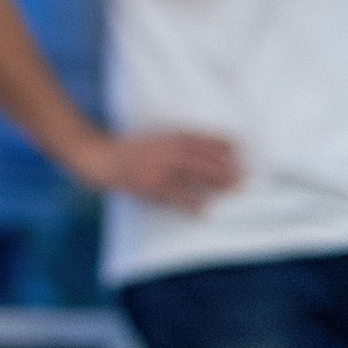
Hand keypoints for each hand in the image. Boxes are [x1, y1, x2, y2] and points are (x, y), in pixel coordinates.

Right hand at [77, 126, 242, 208]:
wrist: (103, 158)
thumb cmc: (132, 149)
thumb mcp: (157, 138)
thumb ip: (179, 143)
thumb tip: (207, 151)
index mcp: (169, 137)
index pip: (202, 138)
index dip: (222, 143)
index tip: (239, 147)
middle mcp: (168, 151)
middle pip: (203, 159)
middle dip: (226, 168)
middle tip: (244, 176)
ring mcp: (160, 169)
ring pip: (194, 177)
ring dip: (216, 184)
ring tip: (233, 189)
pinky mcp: (152, 187)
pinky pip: (176, 197)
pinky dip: (191, 203)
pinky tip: (205, 210)